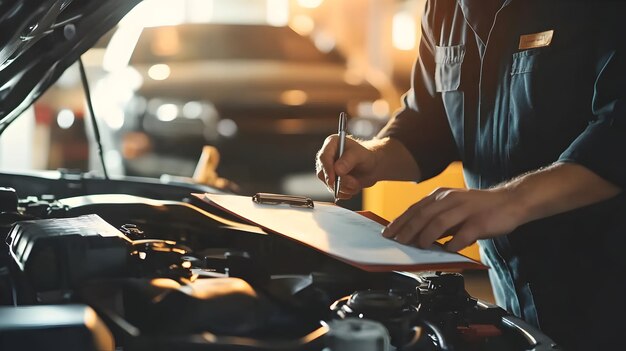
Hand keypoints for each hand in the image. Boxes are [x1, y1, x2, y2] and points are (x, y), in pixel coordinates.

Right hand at [315, 135, 377, 198]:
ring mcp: (327, 170)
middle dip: (339, 181)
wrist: (371, 167)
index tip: (333, 179)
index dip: (327, 169)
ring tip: (357, 183)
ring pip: (329, 184)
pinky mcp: (331, 180)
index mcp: (331, 144)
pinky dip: (345, 192)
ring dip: (344, 187)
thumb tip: (337, 170)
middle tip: (354, 183)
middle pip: (323, 173)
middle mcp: (326, 157)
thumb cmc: (365, 156)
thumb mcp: (360, 155)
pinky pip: (334, 191)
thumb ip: (348, 160)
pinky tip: (353, 187)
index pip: (324, 157)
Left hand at [382, 187, 526, 251]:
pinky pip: (463, 234)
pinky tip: (447, 250)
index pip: (415, 209)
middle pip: (423, 215)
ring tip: (419, 246)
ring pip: (439, 222)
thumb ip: (435, 219)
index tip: (388, 233)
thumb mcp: (452, 208)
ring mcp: (465, 209)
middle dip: (407, 230)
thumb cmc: (479, 208)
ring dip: (426, 235)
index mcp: (441, 196)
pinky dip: (453, 243)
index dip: (400, 222)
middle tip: (398, 242)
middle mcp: (451, 199)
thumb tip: (414, 235)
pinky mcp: (479, 221)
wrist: (510, 202)